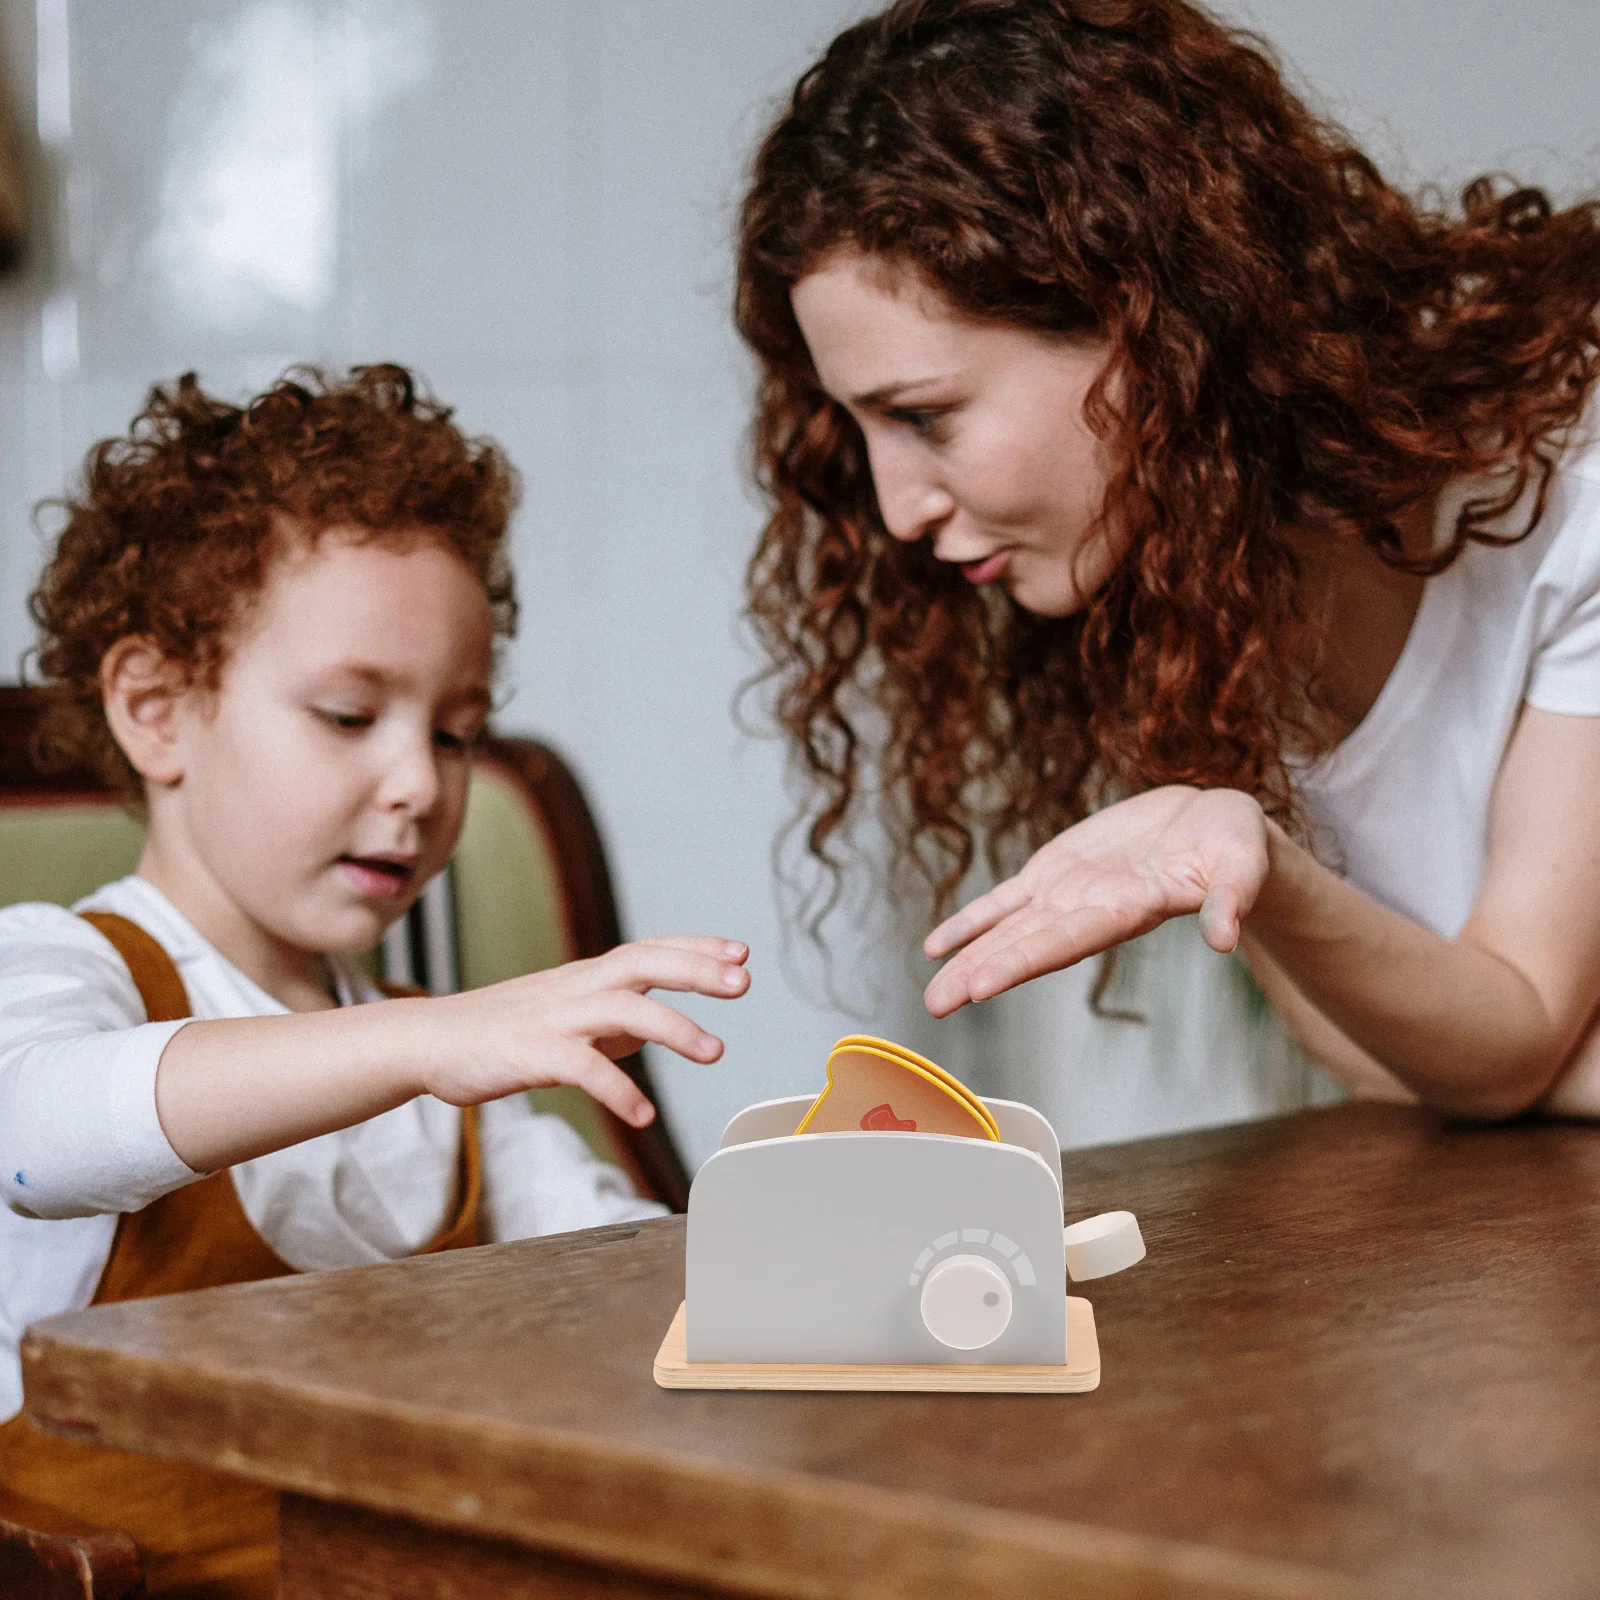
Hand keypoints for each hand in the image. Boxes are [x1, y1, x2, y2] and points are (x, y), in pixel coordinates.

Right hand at [417, 936, 750, 1125]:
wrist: (430, 1042)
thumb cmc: (499, 1030)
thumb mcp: (563, 1013)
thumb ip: (611, 1020)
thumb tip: (652, 1031)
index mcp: (587, 977)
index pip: (650, 949)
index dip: (696, 947)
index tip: (741, 953)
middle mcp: (576, 988)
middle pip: (644, 963)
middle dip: (696, 969)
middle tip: (743, 982)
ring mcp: (555, 1018)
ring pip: (623, 1010)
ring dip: (674, 1028)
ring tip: (714, 1051)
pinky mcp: (532, 1054)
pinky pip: (584, 1069)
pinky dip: (617, 1090)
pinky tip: (644, 1115)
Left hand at [923, 787, 1267, 1016]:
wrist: (1213, 822)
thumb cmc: (1235, 845)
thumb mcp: (1243, 864)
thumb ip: (1231, 899)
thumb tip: (1226, 937)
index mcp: (1129, 909)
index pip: (1067, 942)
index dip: (1023, 961)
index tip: (982, 985)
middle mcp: (1089, 910)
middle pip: (1027, 946)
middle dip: (981, 973)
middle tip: (936, 1004)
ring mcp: (1068, 893)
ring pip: (1008, 930)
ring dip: (968, 957)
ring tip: (932, 992)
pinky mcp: (1056, 870)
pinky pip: (1004, 900)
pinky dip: (972, 921)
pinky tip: (937, 946)